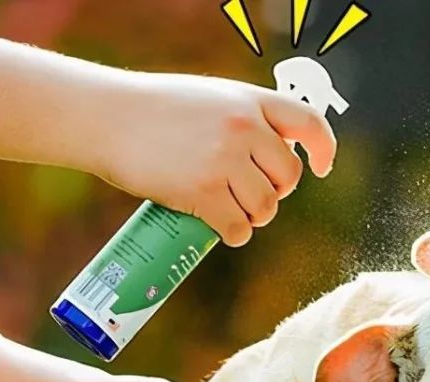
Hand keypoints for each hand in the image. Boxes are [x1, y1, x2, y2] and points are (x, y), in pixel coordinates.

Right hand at [99, 73, 336, 246]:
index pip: (308, 123)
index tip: (321, 168)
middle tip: (247, 194)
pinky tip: (220, 228)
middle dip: (274, 193)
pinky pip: (238, 228)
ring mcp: (223, 160)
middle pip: (287, 178)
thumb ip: (244, 119)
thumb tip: (276, 156)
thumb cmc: (154, 110)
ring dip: (253, 218)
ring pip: (265, 208)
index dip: (323, 149)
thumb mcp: (209, 98)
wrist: (106, 117)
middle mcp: (243, 127)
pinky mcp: (202, 192)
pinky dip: (233, 234)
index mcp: (249, 100)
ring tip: (230, 210)